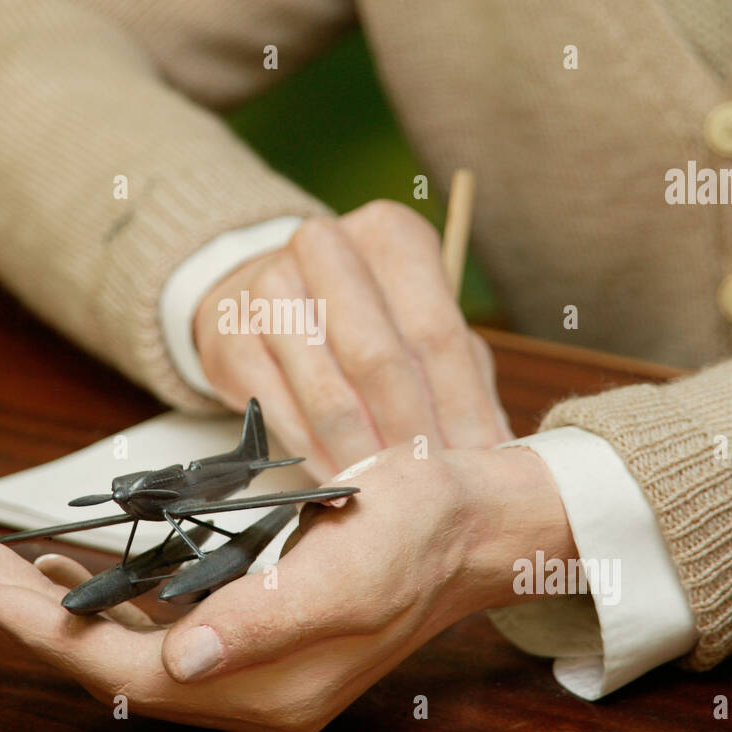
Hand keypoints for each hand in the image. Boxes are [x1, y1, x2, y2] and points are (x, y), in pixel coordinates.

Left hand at [0, 445, 572, 731]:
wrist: (469, 522)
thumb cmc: (416, 531)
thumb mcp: (351, 570)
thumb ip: (266, 621)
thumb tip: (182, 661)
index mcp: (272, 689)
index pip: (132, 676)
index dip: (52, 637)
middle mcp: (255, 694)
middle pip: (121, 669)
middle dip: (41, 624)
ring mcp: (256, 672)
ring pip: (136, 654)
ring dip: (70, 616)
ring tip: (11, 573)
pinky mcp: (259, 641)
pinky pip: (166, 634)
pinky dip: (118, 606)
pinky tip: (88, 577)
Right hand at [193, 201, 512, 480]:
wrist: (258, 294)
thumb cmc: (360, 314)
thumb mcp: (418, 321)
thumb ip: (461, 374)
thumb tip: (501, 448)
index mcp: (390, 235)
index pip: (435, 331)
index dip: (461, 405)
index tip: (482, 460)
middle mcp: (325, 247)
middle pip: (379, 359)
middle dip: (412, 434)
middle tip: (436, 487)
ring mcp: (269, 289)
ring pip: (328, 394)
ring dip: (365, 456)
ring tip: (396, 496)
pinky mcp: (231, 338)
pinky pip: (283, 415)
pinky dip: (318, 458)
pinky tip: (346, 484)